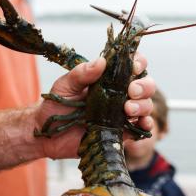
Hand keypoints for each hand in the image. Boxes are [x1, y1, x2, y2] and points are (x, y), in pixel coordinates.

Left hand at [35, 52, 155, 158]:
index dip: (138, 63)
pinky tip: (141, 124)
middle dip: (144, 86)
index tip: (133, 67)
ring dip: (143, 105)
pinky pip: (141, 129)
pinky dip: (146, 126)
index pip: (131, 65)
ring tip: (128, 109)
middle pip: (145, 85)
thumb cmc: (56, 105)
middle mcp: (119, 94)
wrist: (48, 134)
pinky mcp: (121, 132)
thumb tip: (101, 61)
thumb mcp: (64, 86)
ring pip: (146, 105)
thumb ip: (81, 73)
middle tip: (131, 91)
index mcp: (108, 79)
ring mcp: (121, 114)